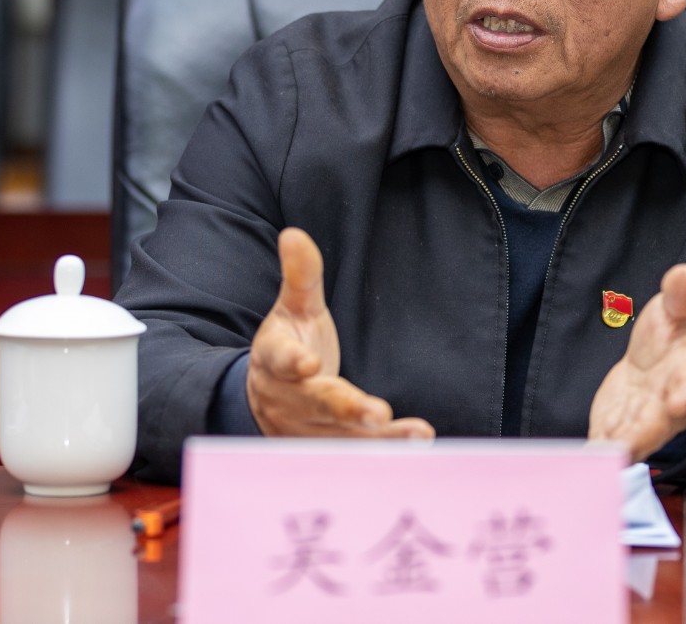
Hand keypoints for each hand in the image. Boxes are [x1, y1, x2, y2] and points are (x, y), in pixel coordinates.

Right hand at [245, 227, 434, 440]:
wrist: (266, 401)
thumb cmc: (290, 345)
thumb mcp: (294, 308)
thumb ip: (301, 276)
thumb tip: (294, 233)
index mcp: (275, 359)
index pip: (280, 358)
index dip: (292, 361)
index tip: (307, 363)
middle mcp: (290, 399)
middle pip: (317, 404)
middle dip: (345, 408)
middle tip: (375, 412)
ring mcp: (309, 429)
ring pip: (342, 437)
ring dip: (379, 438)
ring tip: (415, 434)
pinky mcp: (329, 449)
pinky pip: (358, 452)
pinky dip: (388, 449)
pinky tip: (419, 442)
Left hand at [587, 263, 685, 462]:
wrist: (668, 362)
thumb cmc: (680, 334)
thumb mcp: (684, 308)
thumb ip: (682, 295)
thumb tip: (683, 273)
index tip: (682, 401)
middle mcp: (667, 406)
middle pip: (657, 424)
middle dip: (642, 436)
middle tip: (626, 447)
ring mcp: (641, 420)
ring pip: (628, 439)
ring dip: (612, 450)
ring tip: (595, 459)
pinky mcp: (616, 425)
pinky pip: (604, 440)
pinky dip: (593, 452)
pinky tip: (576, 461)